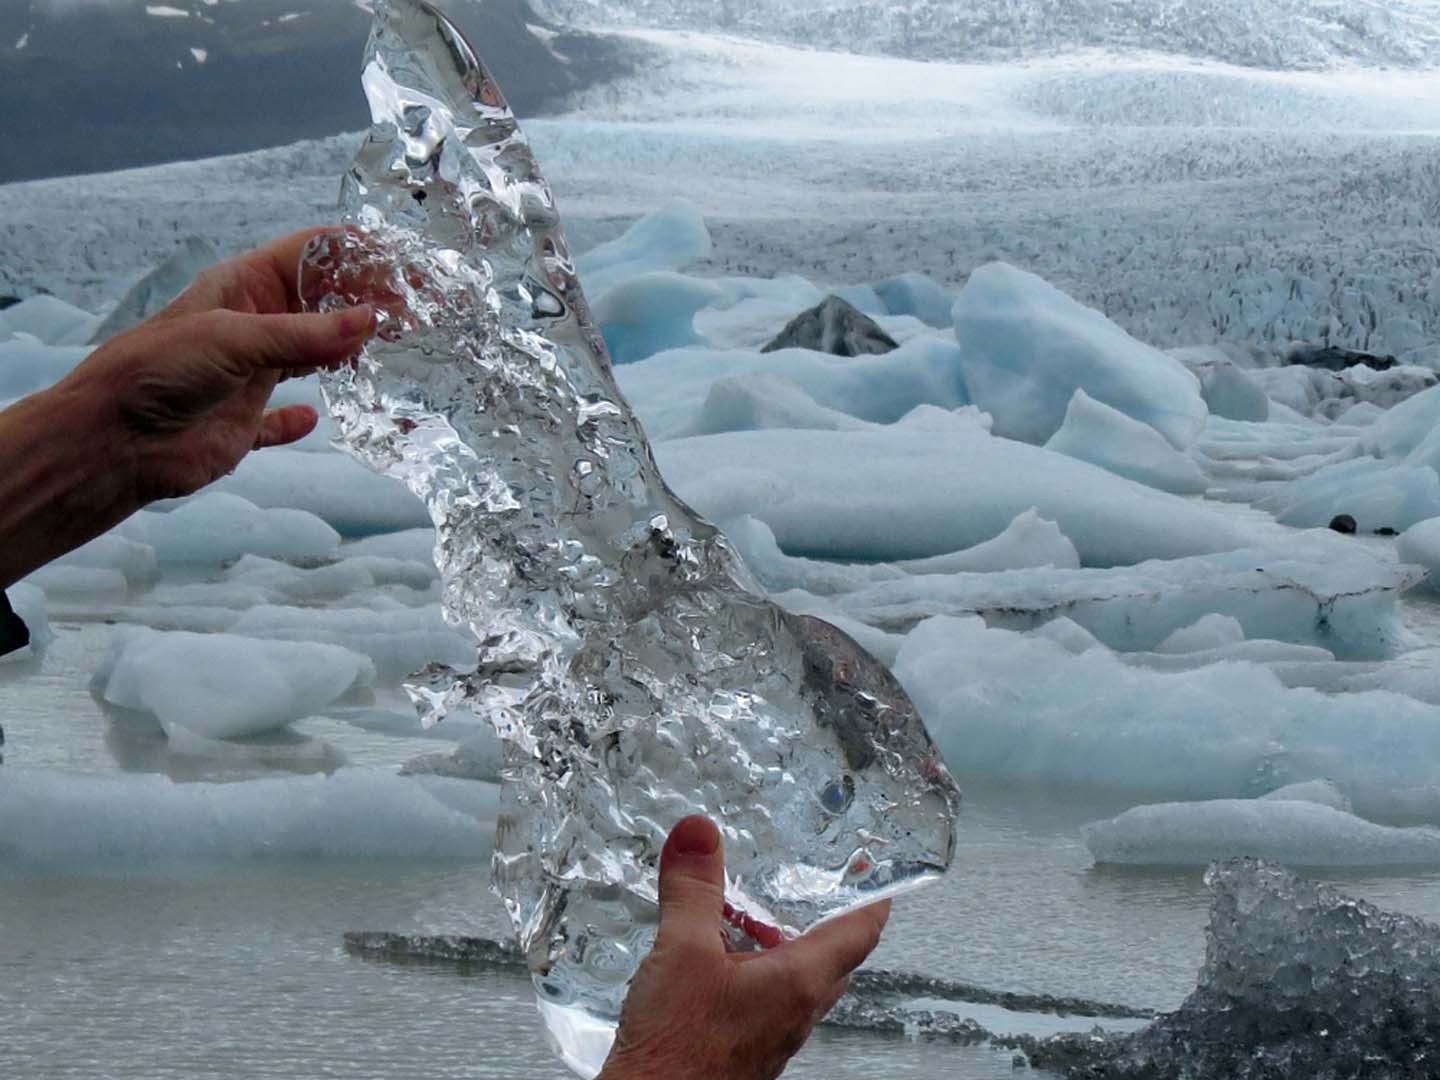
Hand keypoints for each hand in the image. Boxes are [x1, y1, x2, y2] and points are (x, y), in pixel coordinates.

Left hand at [0, 227, 372, 587]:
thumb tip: (374, 319)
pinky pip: (281, 419)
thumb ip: (306, 335)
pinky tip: (316, 417)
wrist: (112, 441)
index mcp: (242, 287)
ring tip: (394, 354)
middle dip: (364, 304)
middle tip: (416, 313)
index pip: (309, 256)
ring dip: (346, 356)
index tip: (402, 263)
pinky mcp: (246, 422)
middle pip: (319, 305)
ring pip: (311, 357)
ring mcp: (250, 374)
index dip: (355, 256)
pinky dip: (300, 419)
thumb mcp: (235, 339)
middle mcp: (251, 326)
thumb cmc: (160, 371)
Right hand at [598, 817, 889, 1079]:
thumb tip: (699, 834)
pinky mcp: (746, 1048)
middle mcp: (796, 1012)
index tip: (872, 867)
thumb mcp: (681, 950)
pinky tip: (711, 959)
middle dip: (817, 914)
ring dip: (776, 941)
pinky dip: (752, 968)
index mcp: (799, 982)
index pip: (860, 931)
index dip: (872, 894)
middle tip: (805, 883)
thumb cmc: (676, 1053)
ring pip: (794, 977)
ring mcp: (773, 1034)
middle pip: (830, 954)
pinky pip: (765, 998)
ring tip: (740, 913)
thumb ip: (693, 889)